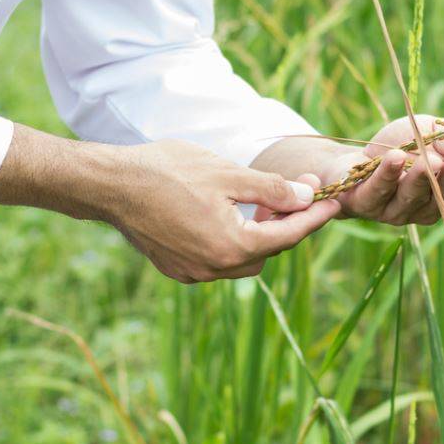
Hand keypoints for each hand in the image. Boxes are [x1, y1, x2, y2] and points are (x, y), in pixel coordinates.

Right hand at [99, 140, 339, 282]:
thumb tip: (304, 197)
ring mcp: (192, 272)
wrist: (110, 184)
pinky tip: (229, 213)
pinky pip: (216, 259)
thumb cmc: (167, 171)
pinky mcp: (176, 267)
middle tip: (293, 192)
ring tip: (260, 200)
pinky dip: (231, 240)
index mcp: (231, 246)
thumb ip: (270, 189)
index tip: (333, 202)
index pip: (287, 235)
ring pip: (242, 258)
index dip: (314, 217)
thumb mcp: (227, 173)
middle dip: (285, 224)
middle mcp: (213, 268)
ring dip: (258, 233)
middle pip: (268, 251)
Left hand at [315, 115, 443, 224]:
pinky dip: (388, 174)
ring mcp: (395, 210)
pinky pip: (379, 190)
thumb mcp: (429, 133)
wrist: (351, 158)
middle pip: (443, 199)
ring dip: (422, 178)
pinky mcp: (367, 204)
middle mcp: (424, 208)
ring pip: (412, 197)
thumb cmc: (398, 145)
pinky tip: (395, 157)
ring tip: (429, 160)